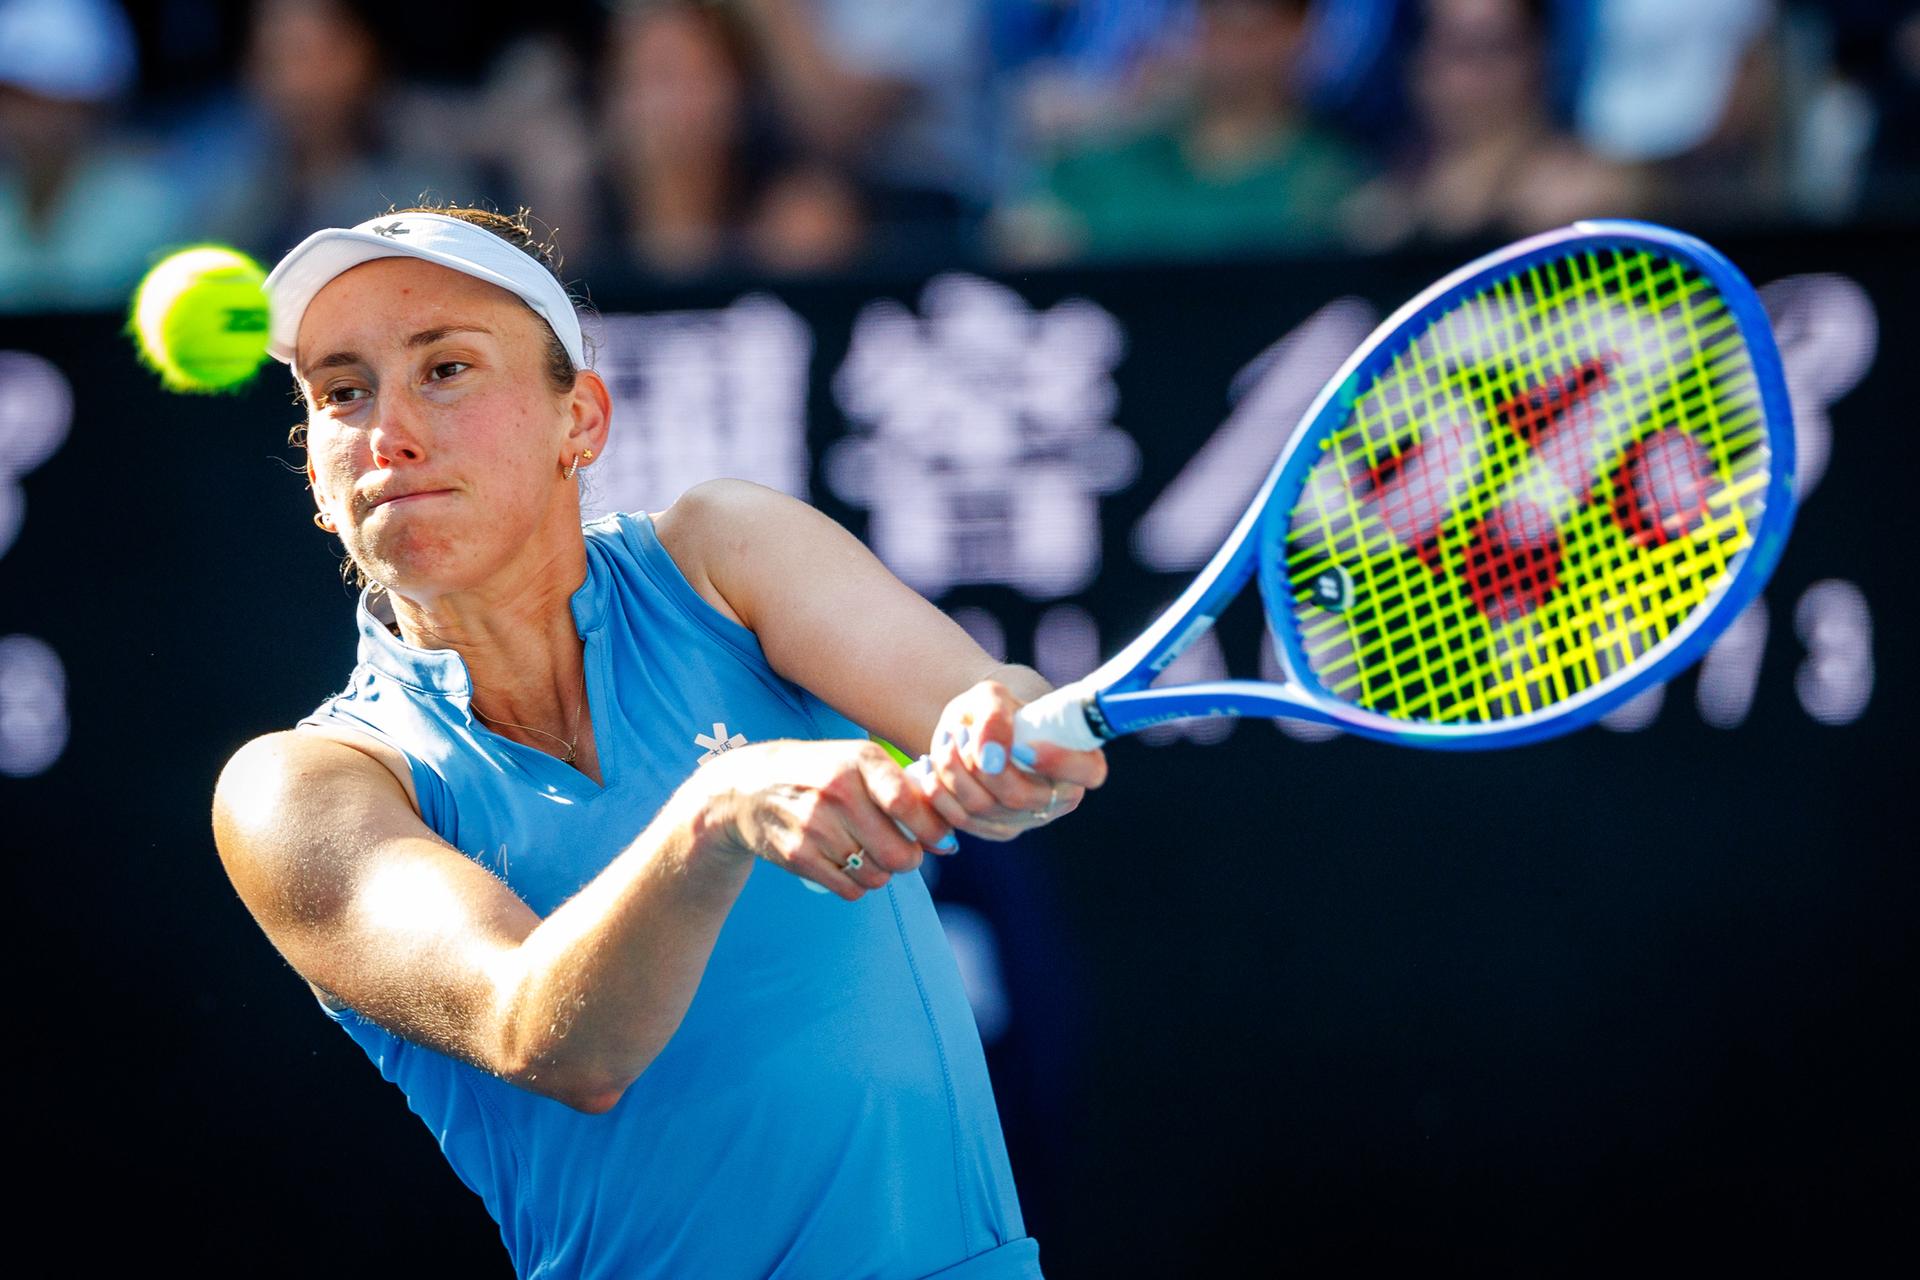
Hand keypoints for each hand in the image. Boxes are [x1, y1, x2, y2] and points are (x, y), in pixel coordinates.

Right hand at [698, 739, 954, 900]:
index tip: (938, 838)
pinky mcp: (798, 855)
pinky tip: (850, 867)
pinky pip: (849, 890)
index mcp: (859, 761)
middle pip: (898, 852)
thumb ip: (904, 791)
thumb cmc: (820, 773)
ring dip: (883, 873)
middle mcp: (837, 791)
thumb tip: (948, 837)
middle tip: (905, 853)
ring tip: (871, 855)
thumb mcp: (857, 762)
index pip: (909, 804)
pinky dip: (858, 886)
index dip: (933, 829)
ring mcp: (815, 826)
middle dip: (910, 859)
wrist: (749, 787)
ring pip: (877, 875)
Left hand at [923, 679, 1106, 841]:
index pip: (1089, 770)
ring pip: (985, 808)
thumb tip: (990, 753)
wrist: (973, 727)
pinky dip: (940, 791)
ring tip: (945, 742)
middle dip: (980, 765)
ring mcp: (1028, 818)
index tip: (1023, 744)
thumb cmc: (994, 707)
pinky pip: (962, 821)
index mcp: (1078, 758)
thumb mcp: (992, 695)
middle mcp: (1059, 796)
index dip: (1061, 761)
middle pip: (1021, 796)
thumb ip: (995, 716)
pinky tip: (931, 767)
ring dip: (954, 772)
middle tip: (960, 734)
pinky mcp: (996, 829)